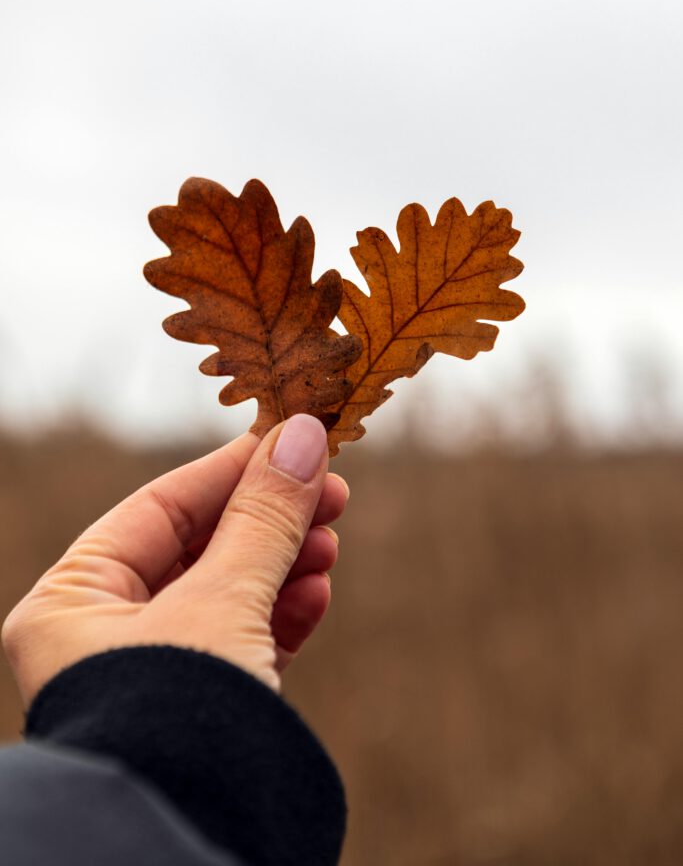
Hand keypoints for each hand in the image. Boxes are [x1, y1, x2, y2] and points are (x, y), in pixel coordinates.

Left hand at [2, 414, 345, 705]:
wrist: (186, 847)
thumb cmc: (178, 719)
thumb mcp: (224, 601)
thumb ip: (263, 517)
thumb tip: (302, 434)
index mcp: (71, 602)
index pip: (159, 508)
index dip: (231, 471)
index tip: (293, 443)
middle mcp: (101, 634)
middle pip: (197, 548)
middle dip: (268, 519)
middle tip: (330, 490)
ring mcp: (151, 671)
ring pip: (224, 592)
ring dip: (281, 564)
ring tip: (330, 543)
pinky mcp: (194, 705)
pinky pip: (239, 639)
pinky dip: (279, 613)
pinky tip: (316, 592)